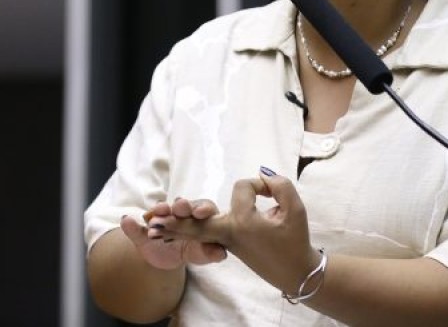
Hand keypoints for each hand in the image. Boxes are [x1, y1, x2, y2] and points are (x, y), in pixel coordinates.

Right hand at [119, 198, 227, 270]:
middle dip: (182, 205)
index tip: (201, 213)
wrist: (166, 257)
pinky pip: (136, 225)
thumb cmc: (191, 251)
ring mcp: (161, 218)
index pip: (204, 208)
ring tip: (157, 212)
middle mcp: (180, 213)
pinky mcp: (144, 228)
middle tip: (179, 206)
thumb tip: (222, 254)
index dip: (203, 208)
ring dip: (160, 209)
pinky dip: (131, 224)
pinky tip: (127, 221)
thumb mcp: (199, 255)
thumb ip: (209, 253)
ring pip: (161, 210)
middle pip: (183, 205)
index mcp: (198, 217)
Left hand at [161, 170, 320, 295]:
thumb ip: (280, 186)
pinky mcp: (228, 245)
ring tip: (152, 224)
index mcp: (243, 224)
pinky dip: (186, 233)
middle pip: (197, 222)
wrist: (294, 271)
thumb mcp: (295, 209)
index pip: (242, 188)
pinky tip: (169, 233)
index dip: (260, 184)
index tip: (273, 192)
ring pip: (196, 231)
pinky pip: (202, 238)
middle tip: (153, 215)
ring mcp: (227, 242)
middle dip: (176, 217)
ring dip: (175, 226)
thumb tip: (263, 175)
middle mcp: (230, 233)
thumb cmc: (295, 240)